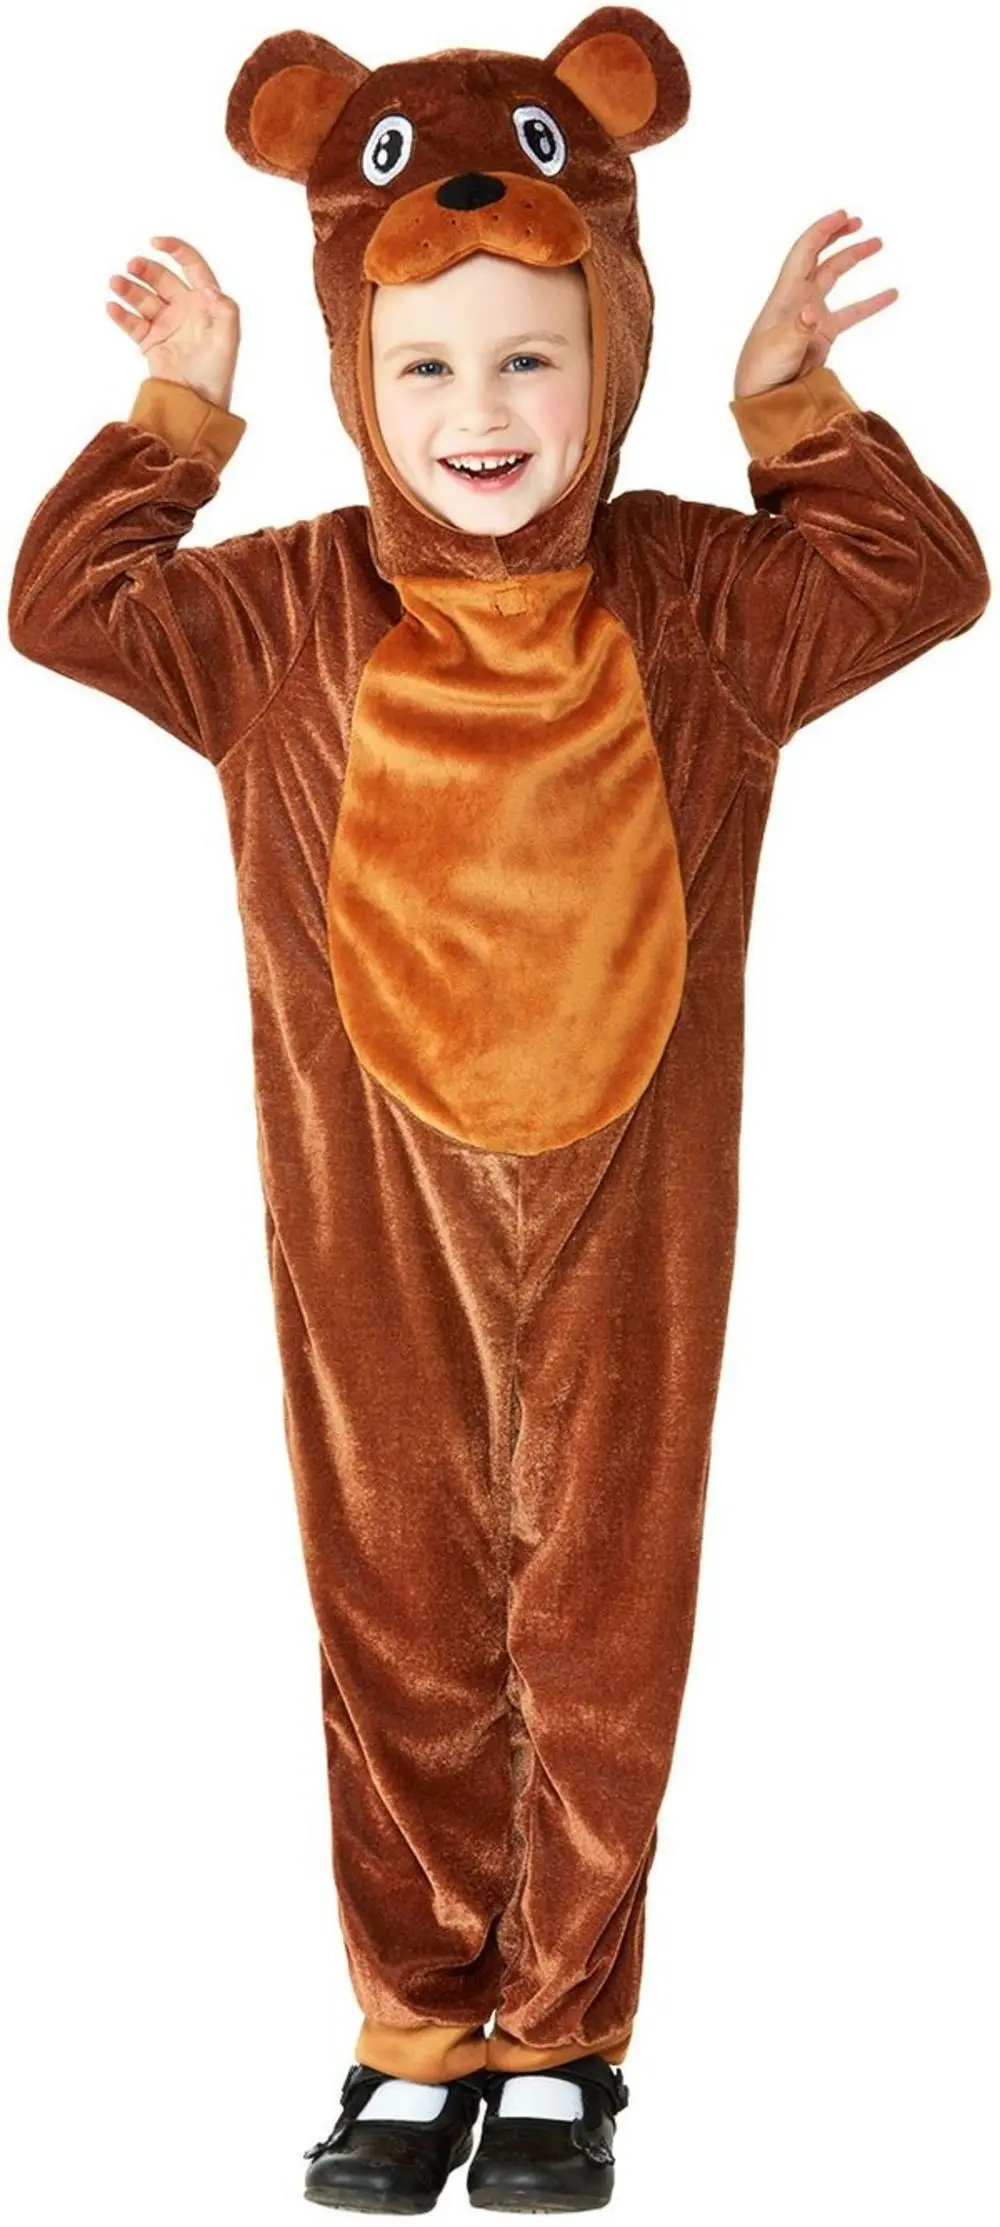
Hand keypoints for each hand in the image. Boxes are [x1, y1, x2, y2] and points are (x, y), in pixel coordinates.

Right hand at [106, 236, 239, 411]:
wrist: (196, 404)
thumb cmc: (218, 373)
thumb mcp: (229, 338)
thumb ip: (225, 309)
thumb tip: (208, 287)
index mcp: (205, 302)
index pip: (191, 265)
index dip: (175, 249)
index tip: (155, 242)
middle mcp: (184, 308)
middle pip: (161, 278)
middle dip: (145, 269)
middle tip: (131, 266)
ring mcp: (165, 324)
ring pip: (142, 297)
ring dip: (128, 288)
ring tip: (115, 283)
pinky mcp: (150, 341)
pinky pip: (132, 322)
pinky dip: (120, 314)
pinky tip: (112, 306)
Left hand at [733, 210, 898, 400]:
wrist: (762, 397)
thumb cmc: (762, 370)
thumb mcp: (780, 348)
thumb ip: (798, 330)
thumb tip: (812, 312)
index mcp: (786, 295)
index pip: (805, 252)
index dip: (823, 231)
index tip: (843, 216)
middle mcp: (798, 298)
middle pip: (819, 256)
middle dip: (837, 236)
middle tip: (858, 221)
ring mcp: (811, 315)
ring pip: (834, 277)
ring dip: (853, 259)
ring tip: (877, 243)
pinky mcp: (822, 335)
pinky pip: (851, 313)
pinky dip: (870, 302)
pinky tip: (890, 294)